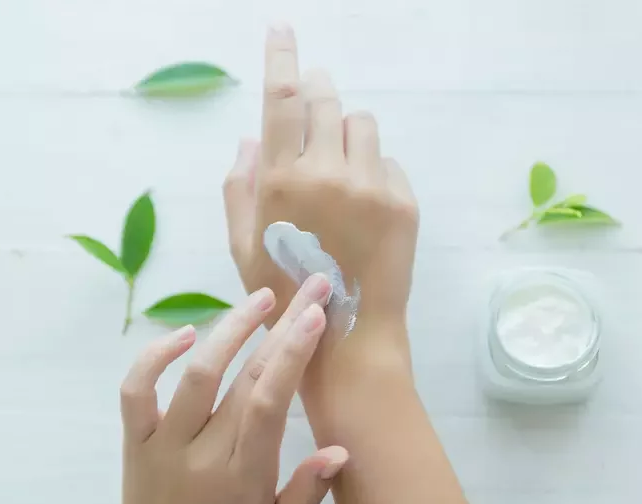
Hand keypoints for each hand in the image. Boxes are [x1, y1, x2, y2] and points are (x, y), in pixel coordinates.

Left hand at [108, 275, 347, 503]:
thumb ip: (307, 494)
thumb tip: (339, 450)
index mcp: (244, 477)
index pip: (270, 404)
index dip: (293, 354)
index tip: (316, 315)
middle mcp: (203, 455)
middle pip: (244, 379)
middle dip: (282, 327)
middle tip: (309, 289)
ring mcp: (163, 444)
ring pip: (196, 375)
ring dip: (230, 329)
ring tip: (262, 298)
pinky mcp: (135, 440)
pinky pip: (136, 391)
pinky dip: (154, 357)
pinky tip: (184, 333)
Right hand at [223, 24, 418, 332]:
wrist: (348, 335)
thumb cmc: (283, 292)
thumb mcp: (243, 244)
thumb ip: (239, 185)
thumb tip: (248, 137)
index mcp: (280, 181)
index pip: (280, 99)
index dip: (280, 57)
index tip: (282, 29)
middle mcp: (327, 174)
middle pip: (325, 101)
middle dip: (316, 95)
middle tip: (313, 106)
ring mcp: (370, 186)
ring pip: (361, 124)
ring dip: (347, 135)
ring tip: (340, 171)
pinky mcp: (402, 202)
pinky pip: (387, 161)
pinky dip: (373, 171)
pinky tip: (364, 206)